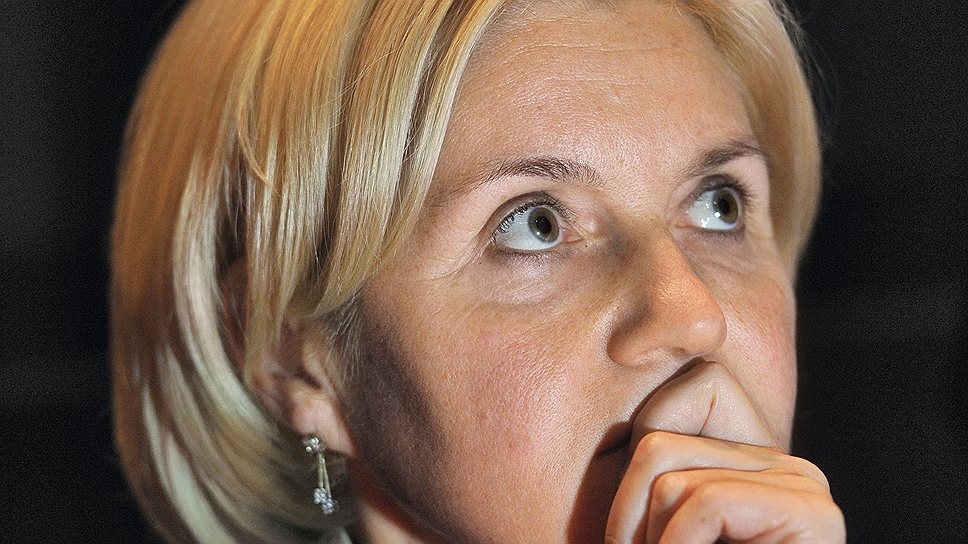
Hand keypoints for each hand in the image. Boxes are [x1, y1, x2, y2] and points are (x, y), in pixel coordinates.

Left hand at [604, 361, 844, 542]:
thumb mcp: (653, 513)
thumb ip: (645, 465)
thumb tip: (623, 352)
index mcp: (748, 457)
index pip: (679, 393)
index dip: (634, 463)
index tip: (631, 530)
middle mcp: (784, 462)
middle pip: (658, 432)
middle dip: (630, 505)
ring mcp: (803, 483)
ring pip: (667, 466)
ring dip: (649, 534)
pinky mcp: (814, 514)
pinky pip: (704, 501)